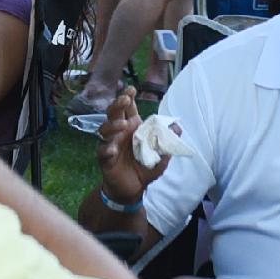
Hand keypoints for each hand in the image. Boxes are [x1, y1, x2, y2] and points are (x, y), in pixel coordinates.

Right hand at [97, 87, 161, 204]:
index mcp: (132, 128)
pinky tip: (112, 149)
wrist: (133, 189)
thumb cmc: (145, 168)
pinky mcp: (105, 159)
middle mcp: (119, 133)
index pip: (128, 108)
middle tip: (125, 100)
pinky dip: (106, 149)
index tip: (131, 89)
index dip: (127, 97)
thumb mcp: (161, 156)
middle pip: (113, 113)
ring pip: (104, 129)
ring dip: (113, 125)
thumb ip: (168, 141)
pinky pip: (101, 151)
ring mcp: (110, 144)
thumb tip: (178, 126)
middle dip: (118, 104)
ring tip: (123, 125)